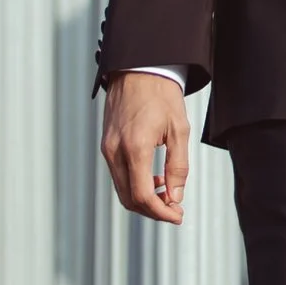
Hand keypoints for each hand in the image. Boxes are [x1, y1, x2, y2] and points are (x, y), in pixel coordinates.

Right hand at [100, 72, 191, 221]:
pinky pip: (118, 175)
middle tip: (175, 210)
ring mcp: (107, 148)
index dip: (160, 212)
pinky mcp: (106, 145)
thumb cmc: (161, 94)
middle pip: (129, 198)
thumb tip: (176, 196)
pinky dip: (135, 185)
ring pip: (122, 189)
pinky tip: (154, 179)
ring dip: (144, 199)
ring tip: (168, 194)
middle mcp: (115, 151)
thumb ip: (178, 166)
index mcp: (134, 147)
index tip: (177, 215)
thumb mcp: (179, 129)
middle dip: (153, 211)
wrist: (139, 68)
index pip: (141, 196)